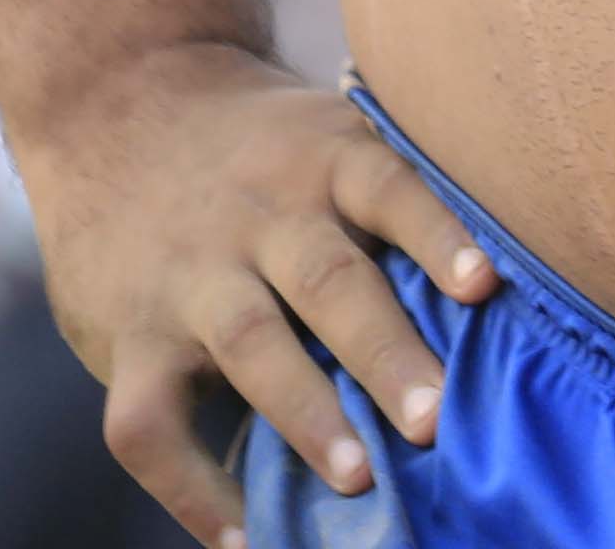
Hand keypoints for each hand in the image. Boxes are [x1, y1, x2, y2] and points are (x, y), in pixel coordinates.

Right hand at [29, 39, 490, 548]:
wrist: (117, 107)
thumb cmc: (260, 153)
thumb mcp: (324, 138)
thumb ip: (385, 206)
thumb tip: (496, 312)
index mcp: (323, 158)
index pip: (388, 188)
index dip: (436, 234)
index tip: (483, 287)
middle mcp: (258, 212)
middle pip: (325, 277)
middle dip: (380, 350)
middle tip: (433, 417)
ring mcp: (190, 275)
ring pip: (248, 342)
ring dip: (305, 413)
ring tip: (356, 477)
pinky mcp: (130, 338)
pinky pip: (149, 422)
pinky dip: (193, 488)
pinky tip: (244, 539)